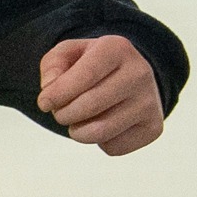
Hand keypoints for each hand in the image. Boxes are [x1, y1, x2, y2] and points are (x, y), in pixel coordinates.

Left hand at [36, 35, 165, 154]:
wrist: (129, 77)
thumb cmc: (91, 66)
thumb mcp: (68, 54)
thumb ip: (52, 66)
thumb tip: (51, 89)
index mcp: (117, 48)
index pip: (84, 76)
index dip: (57, 94)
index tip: (43, 103)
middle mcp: (140, 73)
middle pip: (89, 106)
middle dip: (63, 114)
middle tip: (59, 112)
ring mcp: (150, 102)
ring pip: (100, 132)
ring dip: (77, 132)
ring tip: (77, 120)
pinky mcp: (153, 127)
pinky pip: (112, 148)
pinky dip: (98, 142)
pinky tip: (103, 124)